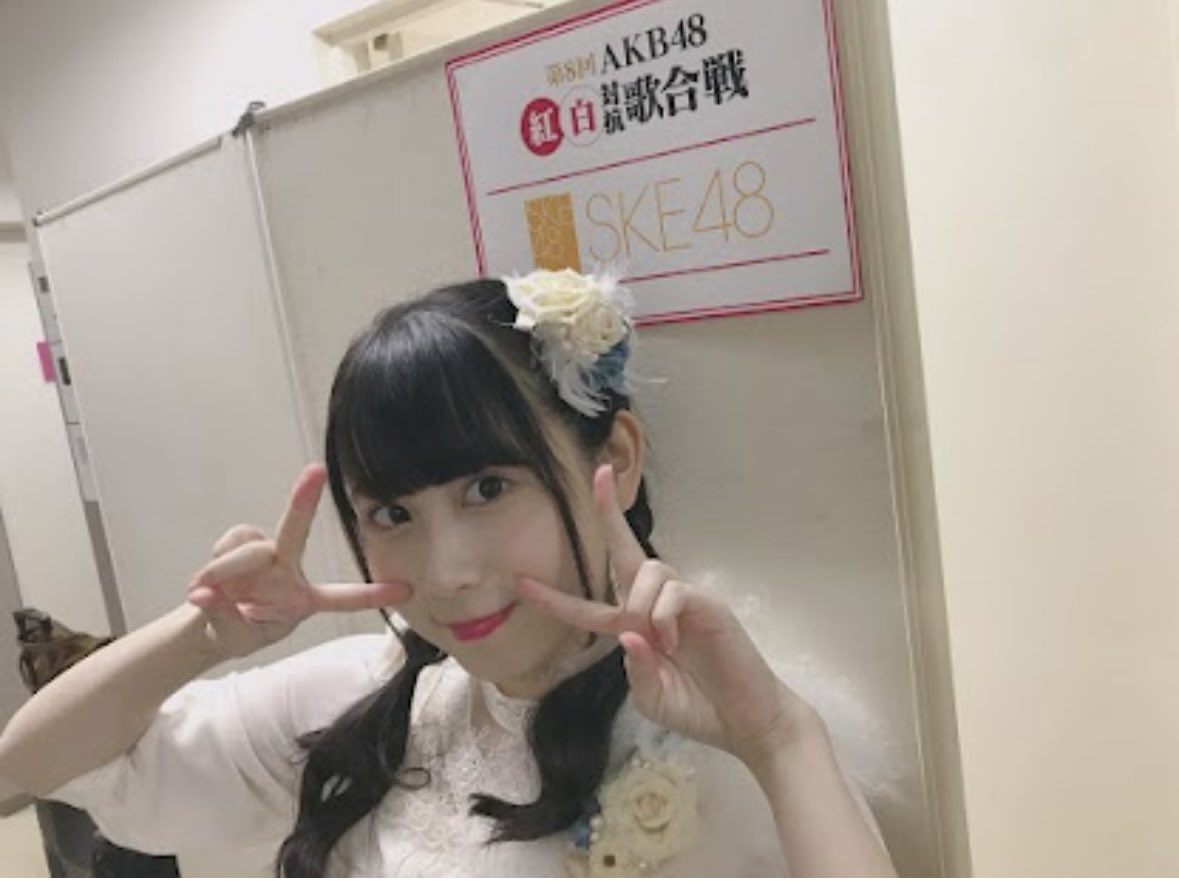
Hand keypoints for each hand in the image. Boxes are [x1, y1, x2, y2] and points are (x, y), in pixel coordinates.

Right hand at [186, 463, 408, 659]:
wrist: (210, 624)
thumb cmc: (236, 631)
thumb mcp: (236, 638)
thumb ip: (223, 618)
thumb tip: (204, 595)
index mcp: (303, 600)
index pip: (342, 598)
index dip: (371, 594)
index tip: (405, 590)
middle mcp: (288, 570)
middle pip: (296, 533)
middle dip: (304, 501)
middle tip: (314, 471)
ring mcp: (265, 553)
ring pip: (249, 548)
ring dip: (226, 568)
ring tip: (208, 591)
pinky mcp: (242, 541)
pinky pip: (229, 544)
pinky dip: (214, 563)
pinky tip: (206, 581)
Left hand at [517, 465, 816, 769]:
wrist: (745, 722)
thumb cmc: (699, 709)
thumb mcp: (654, 699)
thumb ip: (636, 671)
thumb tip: (629, 635)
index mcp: (636, 629)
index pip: (591, 607)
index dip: (555, 598)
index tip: (521, 582)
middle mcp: (657, 607)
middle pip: (626, 552)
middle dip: (609, 514)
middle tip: (599, 475)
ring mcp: (684, 602)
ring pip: (647, 571)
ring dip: (640, 604)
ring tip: (659, 643)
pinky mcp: (708, 604)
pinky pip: (674, 591)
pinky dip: (664, 615)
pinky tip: (671, 642)